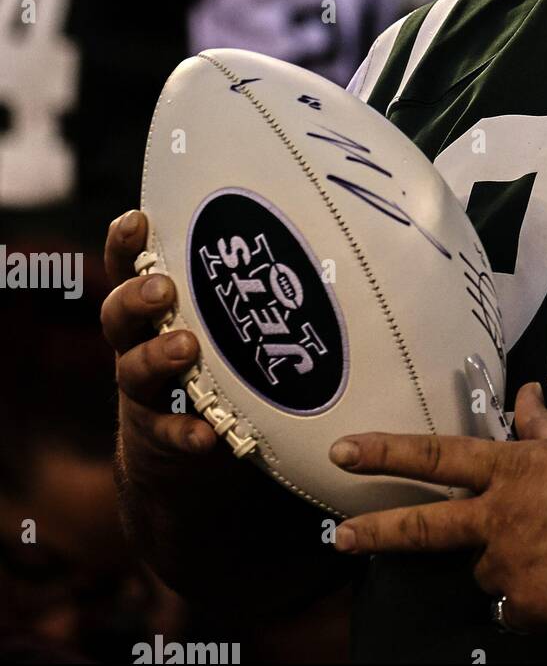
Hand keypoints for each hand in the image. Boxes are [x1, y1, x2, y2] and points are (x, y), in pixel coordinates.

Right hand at [100, 209, 217, 474]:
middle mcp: (138, 343)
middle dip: (137, 298)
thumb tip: (308, 233)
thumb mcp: (218, 318)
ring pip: (133, 370)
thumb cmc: (214, 360)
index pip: (128, 268)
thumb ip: (239, 285)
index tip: (138, 220)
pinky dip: (185, 432)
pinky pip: (166, 432)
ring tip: (185, 347)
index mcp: (152, 309)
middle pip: (119, 315)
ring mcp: (144, 390)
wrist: (185, 446)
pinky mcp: (158, 434)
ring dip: (158, 357)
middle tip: (163, 289)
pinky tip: (204, 434)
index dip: (125, 244)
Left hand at [329, 383, 546, 639]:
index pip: (437, 456)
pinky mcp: (530, 610)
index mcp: (512, 470)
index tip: (344, 451)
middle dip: (376, 530)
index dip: (386, 453)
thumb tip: (524, 393)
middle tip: (339, 538)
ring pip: (491, 573)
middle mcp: (501, 518)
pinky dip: (540, 602)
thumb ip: (541, 426)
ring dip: (515, 567)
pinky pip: (521, 610)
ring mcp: (512, 568)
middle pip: (426, 526)